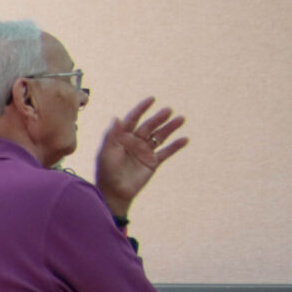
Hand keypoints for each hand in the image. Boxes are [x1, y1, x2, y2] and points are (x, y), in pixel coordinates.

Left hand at [92, 98, 188, 218]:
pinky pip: (166, 152)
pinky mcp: (153, 162)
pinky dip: (175, 146)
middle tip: (168, 111)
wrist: (114, 192)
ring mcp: (145, 151)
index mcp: (123, 137)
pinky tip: (184, 139)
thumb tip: (117, 117)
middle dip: (159, 118)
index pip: (133, 119)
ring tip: (181, 119)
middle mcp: (135, 141)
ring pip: (160, 136)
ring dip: (170, 128)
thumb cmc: (107, 172)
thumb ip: (112, 135)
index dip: (141, 109)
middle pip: (149, 126)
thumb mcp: (106, 153)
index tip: (151, 99)